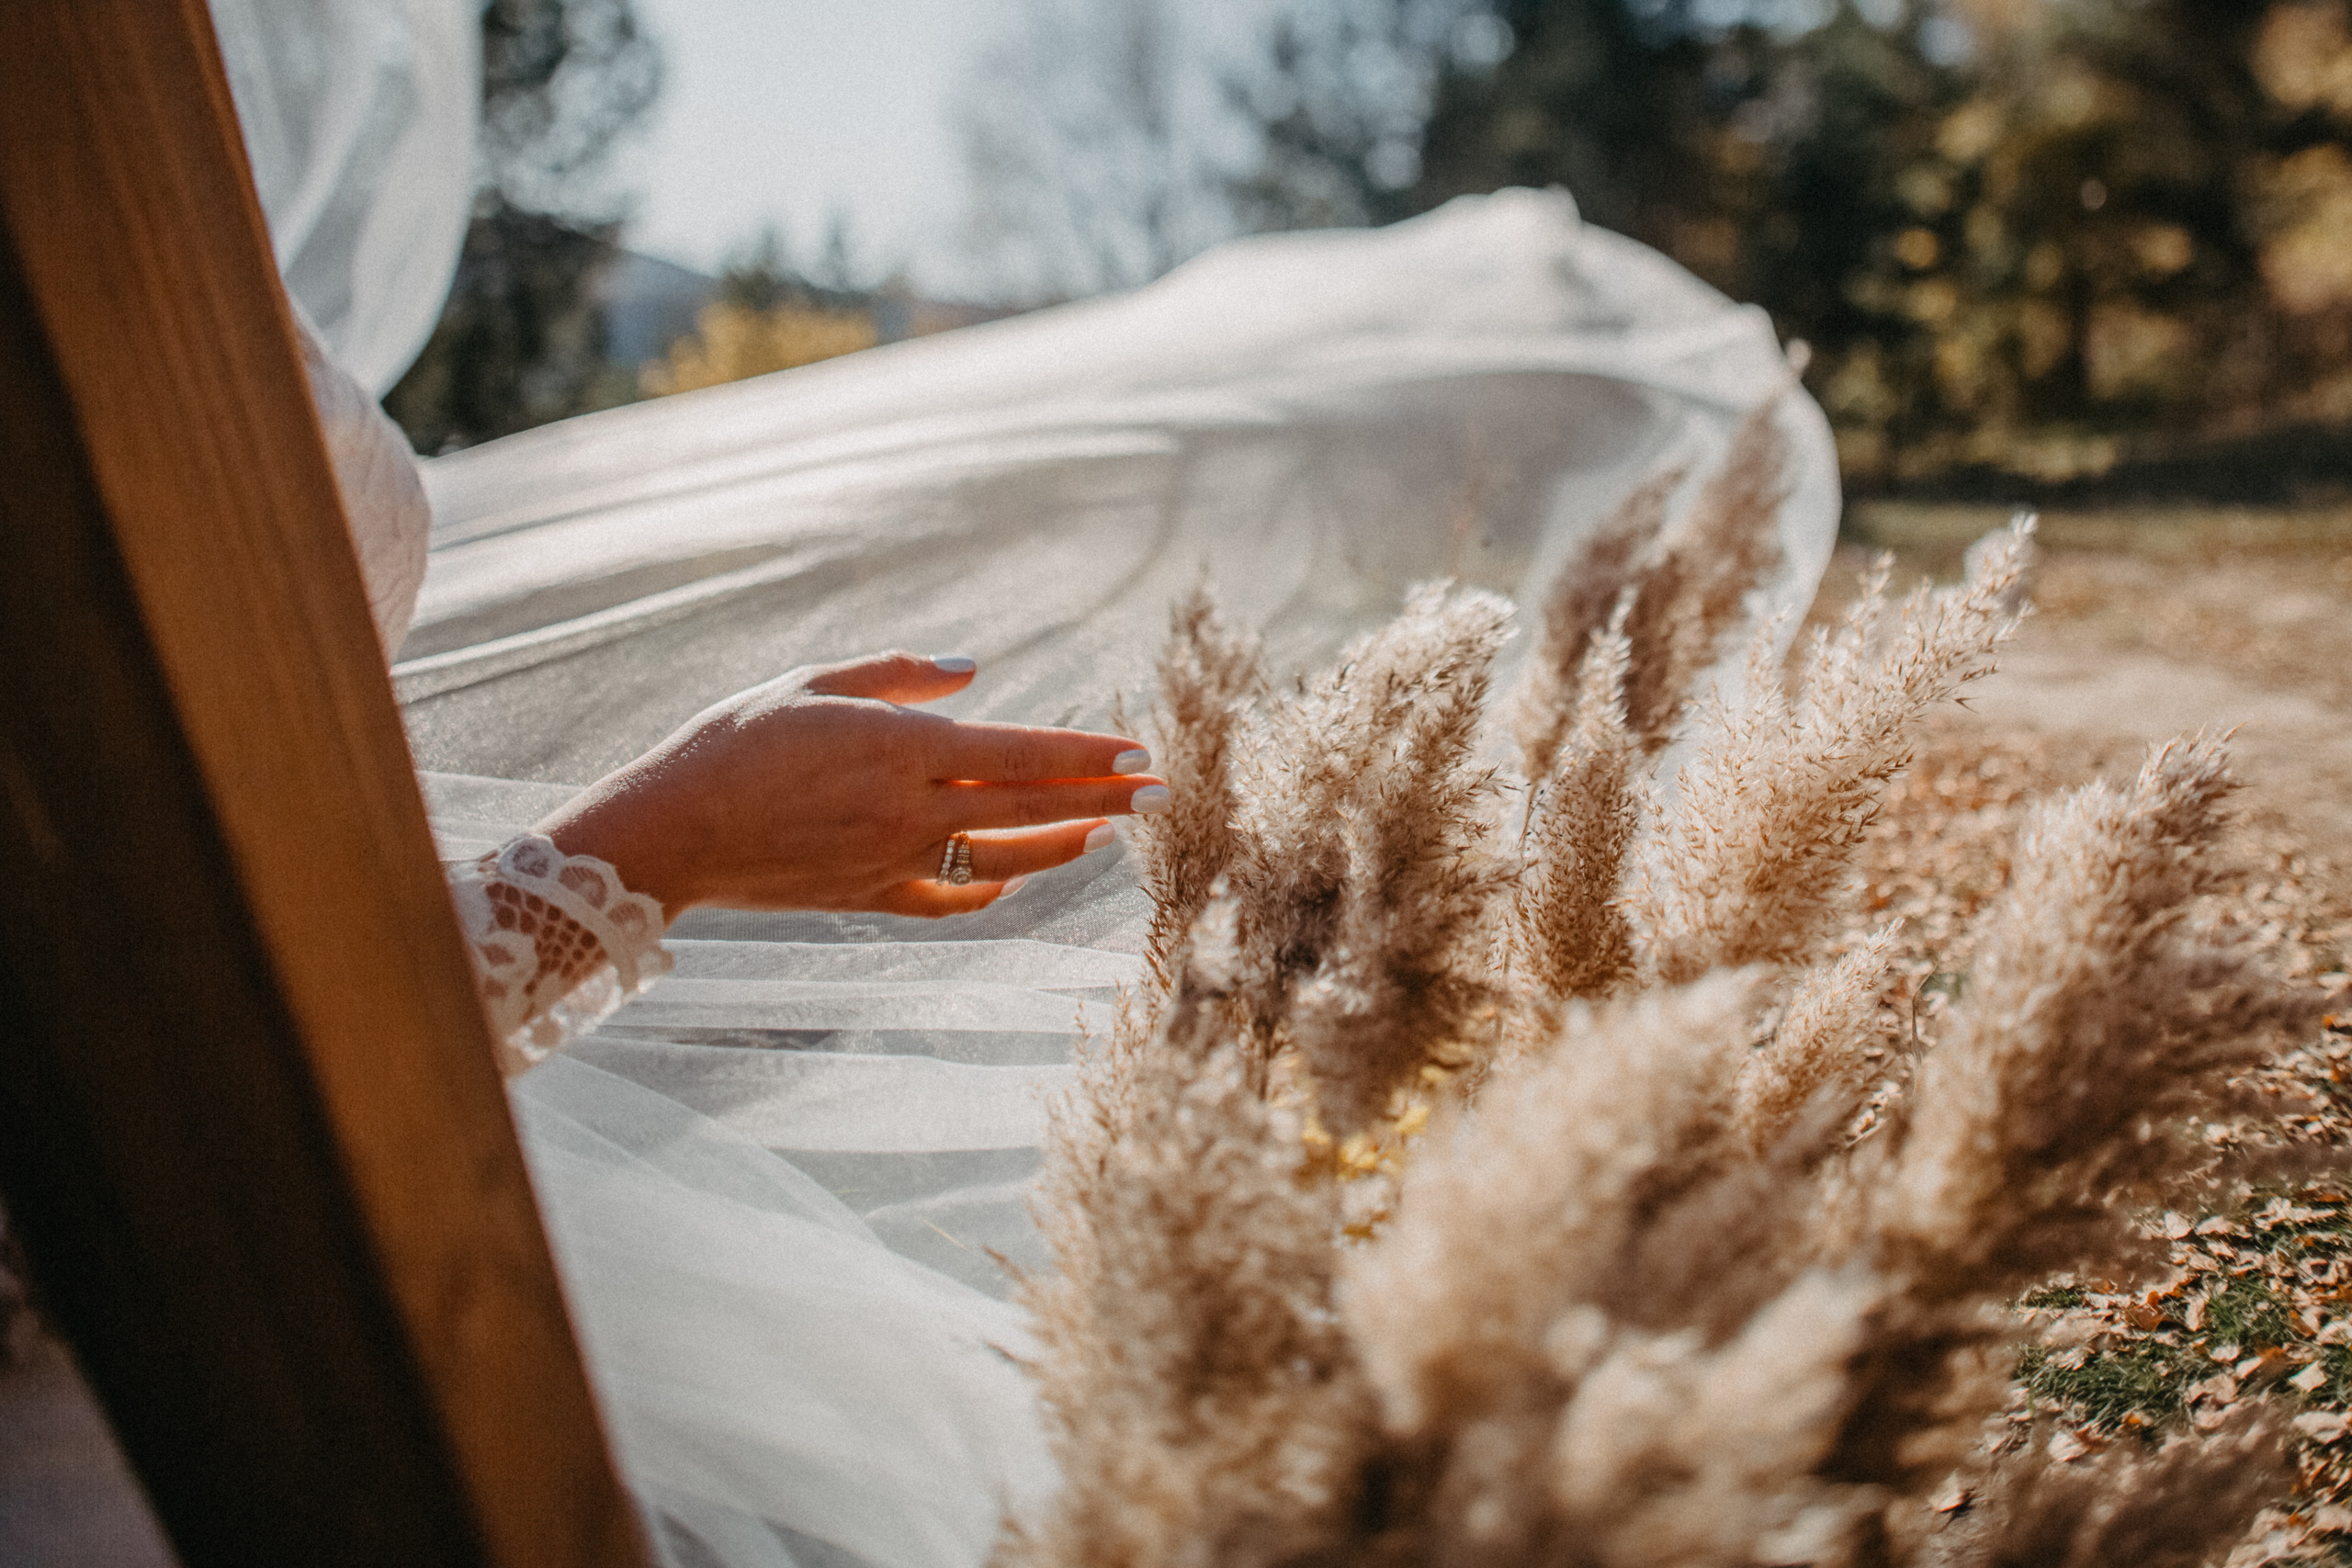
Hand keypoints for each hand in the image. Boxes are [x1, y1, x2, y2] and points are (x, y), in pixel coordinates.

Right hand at [533, 651, 1167, 920]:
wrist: (670, 831)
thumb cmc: (731, 743)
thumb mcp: (810, 682)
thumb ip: (897, 674)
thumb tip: (970, 671)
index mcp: (900, 748)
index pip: (1021, 753)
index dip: (1088, 755)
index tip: (1138, 751)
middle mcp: (909, 811)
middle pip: (1032, 808)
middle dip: (1104, 798)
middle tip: (1160, 793)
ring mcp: (894, 862)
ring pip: (1005, 860)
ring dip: (1064, 845)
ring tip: (1108, 830)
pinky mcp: (870, 899)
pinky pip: (952, 899)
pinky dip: (993, 888)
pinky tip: (1017, 876)